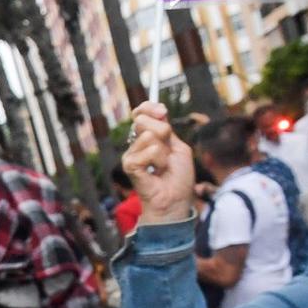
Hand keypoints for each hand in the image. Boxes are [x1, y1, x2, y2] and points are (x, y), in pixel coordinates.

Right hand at [122, 102, 198, 225]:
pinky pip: (150, 151)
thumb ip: (167, 128)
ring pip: (150, 135)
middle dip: (163, 133)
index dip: (150, 107)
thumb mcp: (178, 146)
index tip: (162, 111)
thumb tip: (160, 110)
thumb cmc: (178, 177)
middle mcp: (136, 143)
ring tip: (163, 166)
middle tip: (167, 152)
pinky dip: (160, 161)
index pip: (141, 112)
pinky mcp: (129, 164)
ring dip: (164, 152)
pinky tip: (157, 172)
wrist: (175, 200)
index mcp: (148, 136)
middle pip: (143, 120)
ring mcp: (130, 154)